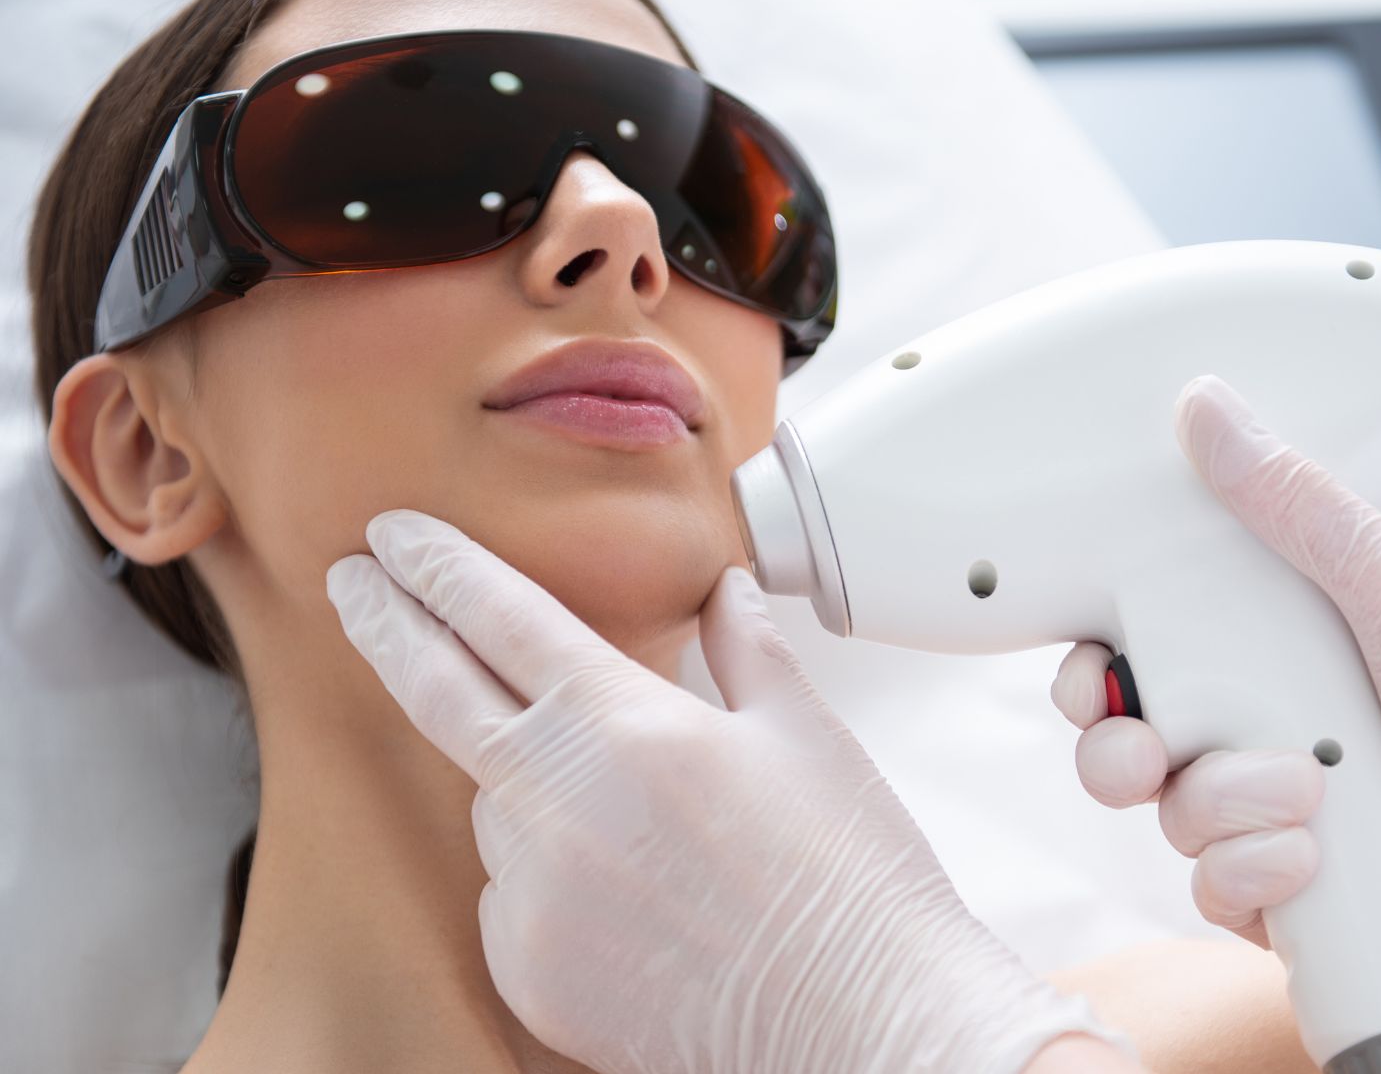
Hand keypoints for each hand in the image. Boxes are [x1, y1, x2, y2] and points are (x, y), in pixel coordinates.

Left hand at [326, 510, 1121, 1073]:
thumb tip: (726, 593)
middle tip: (351, 579)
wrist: (852, 1020)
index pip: (499, 617)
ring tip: (625, 810)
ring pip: (492, 805)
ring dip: (522, 781)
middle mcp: (554, 801)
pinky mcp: (524, 968)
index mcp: (624, 723)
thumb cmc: (843, 881)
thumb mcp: (805, 735)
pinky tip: (627, 889)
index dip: (437, 566)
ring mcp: (529, 890)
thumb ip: (746, 650)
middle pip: (435, 689)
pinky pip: (509, 893)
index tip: (396, 537)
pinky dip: (545, 875)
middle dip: (384, 621)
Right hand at [1051, 375, 1380, 1073]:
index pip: (1137, 660)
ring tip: (1305, 797)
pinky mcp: (1292, 903)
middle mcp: (1258, 739)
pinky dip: (1251, 877)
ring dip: (1217, 810)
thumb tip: (1206, 405)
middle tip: (1147, 747)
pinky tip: (1313, 859)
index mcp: (1269, 657)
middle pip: (1125, 751)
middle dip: (1114, 754)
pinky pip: (1216, 895)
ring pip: (1169, 824)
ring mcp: (1271, 825)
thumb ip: (1294, 503)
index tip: (1094, 671)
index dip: (1091, 672)